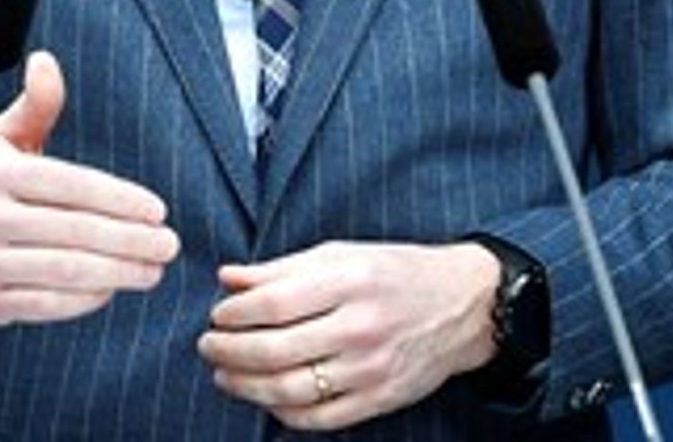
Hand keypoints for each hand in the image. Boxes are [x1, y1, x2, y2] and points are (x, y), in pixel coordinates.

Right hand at [0, 50, 180, 324]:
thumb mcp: (1, 139)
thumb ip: (35, 105)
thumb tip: (45, 61)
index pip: (68, 184)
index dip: (118, 198)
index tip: (156, 210)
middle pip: (74, 231)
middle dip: (130, 240)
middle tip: (167, 243)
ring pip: (66, 270)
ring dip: (118, 272)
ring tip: (152, 269)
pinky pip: (48, 304)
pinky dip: (87, 299)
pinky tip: (113, 288)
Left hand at [196, 240, 498, 430]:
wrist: (464, 306)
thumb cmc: (396, 273)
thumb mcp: (342, 254)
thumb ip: (282, 268)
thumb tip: (227, 278)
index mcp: (350, 282)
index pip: (274, 304)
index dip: (234, 314)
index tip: (217, 315)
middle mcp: (361, 327)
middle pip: (275, 351)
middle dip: (228, 351)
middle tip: (208, 346)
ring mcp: (371, 369)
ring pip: (290, 390)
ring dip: (246, 386)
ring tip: (225, 373)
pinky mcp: (379, 399)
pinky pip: (318, 419)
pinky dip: (283, 412)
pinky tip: (266, 397)